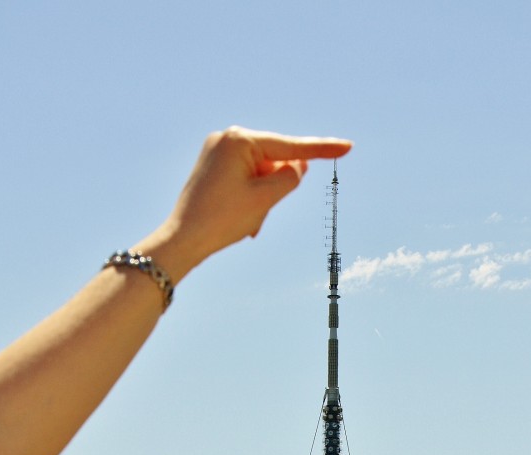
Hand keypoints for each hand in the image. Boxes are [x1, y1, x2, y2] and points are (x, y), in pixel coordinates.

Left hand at [154, 127, 352, 280]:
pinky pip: (245, 178)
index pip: (291, 147)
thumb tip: (297, 163)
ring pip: (261, 174)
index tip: (348, 147)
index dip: (322, 150)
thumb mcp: (265, 199)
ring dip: (263, 198)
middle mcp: (228, 138)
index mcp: (241, 140)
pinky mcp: (213, 166)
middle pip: (274, 162)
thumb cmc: (221, 219)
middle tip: (257, 215)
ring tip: (246, 222)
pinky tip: (240, 217)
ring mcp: (218, 150)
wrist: (182, 239)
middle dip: (275, 189)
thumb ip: (290, 177)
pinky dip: (251, 198)